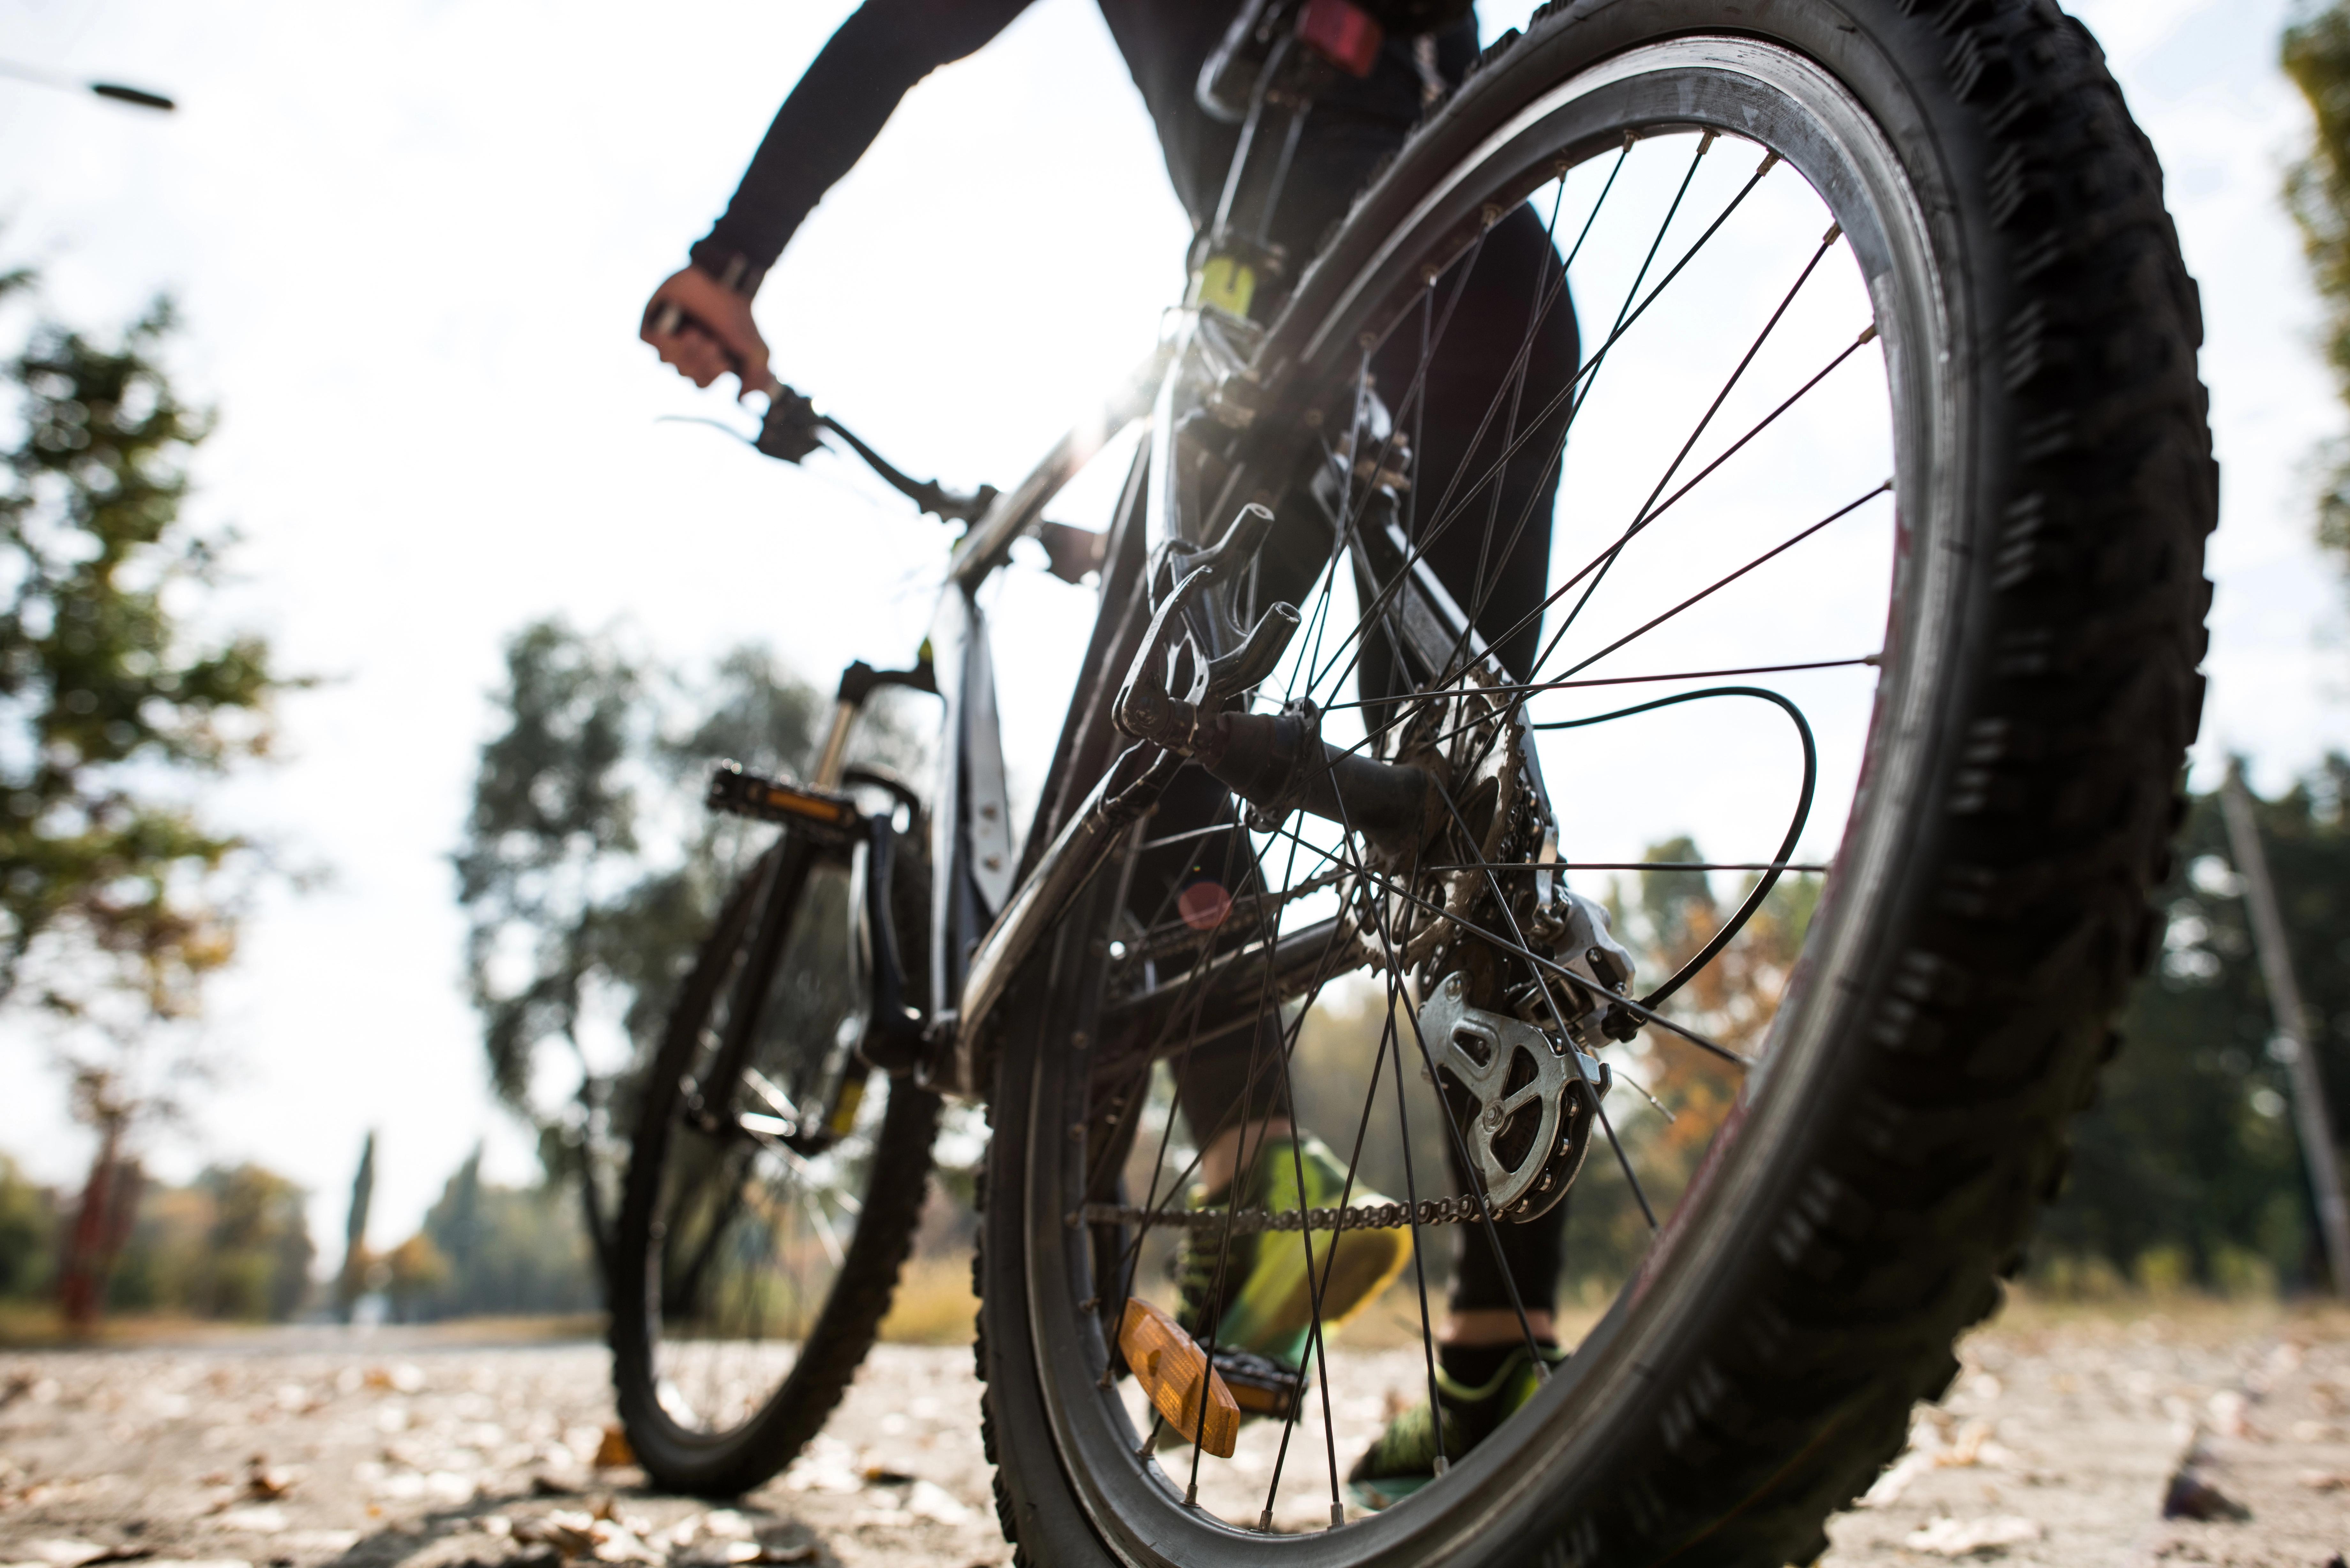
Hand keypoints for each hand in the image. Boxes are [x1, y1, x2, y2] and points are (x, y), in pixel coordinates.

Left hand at [640, 266, 770, 397]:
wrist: (723, 281)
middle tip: (712, 342)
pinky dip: (665, 340)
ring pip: (668, 360)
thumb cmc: (739, 316)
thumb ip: (754, 379)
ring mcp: (668, 336)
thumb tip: (741, 400)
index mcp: (708, 360)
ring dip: (685, 349)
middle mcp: (687, 350)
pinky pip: (651, 343)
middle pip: (685, 373)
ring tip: (696, 331)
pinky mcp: (652, 321)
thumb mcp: (757, 352)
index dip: (711, 374)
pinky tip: (680, 329)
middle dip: (700, 359)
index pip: (702, 383)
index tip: (723, 360)